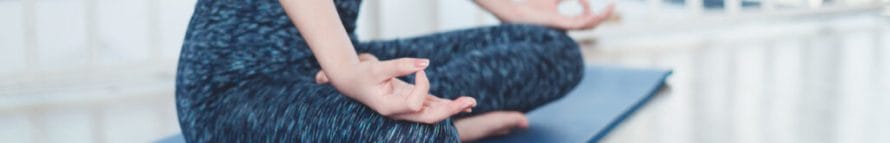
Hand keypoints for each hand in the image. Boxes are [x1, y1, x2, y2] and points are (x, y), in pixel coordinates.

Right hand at [321, 53, 476, 123]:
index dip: (423, 86)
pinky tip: (464, 104)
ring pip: (433, 113)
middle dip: (449, 109)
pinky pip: (432, 106)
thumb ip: (401, 65)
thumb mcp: (378, 67)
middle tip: (468, 102)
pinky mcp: (411, 103)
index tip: (420, 70)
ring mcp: (406, 110)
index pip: (414, 103)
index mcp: (388, 107)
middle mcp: (399, 113)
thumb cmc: (363, 75)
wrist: (352, 82)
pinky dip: (446, 104)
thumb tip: (425, 63)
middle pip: (429, 117)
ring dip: (452, 108)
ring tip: (471, 102)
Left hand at [481, 0, 614, 29]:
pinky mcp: (560, 26)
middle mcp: (565, 28)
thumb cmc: (531, 4)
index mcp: (564, 22)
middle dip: (603, 15)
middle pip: (590, 24)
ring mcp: (564, 28)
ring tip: (610, 7)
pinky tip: (596, 12)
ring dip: (601, 16)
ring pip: (588, 26)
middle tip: (613, 5)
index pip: (584, 17)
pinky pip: (580, 24)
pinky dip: (591, 17)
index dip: (587, 4)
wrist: (515, 9)